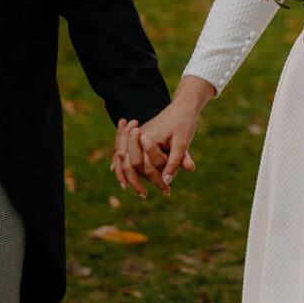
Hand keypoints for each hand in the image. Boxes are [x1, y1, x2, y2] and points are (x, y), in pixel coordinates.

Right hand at [113, 77, 215, 194]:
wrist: (181, 107)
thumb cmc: (184, 124)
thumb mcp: (183, 142)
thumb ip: (177, 160)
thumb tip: (167, 181)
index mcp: (149, 137)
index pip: (147, 165)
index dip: (157, 180)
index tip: (167, 191)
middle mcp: (138, 136)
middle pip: (130, 163)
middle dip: (136, 181)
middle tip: (144, 196)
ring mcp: (136, 135)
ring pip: (122, 157)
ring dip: (124, 173)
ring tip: (128, 188)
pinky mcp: (137, 136)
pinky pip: (122, 150)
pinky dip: (119, 163)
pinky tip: (120, 174)